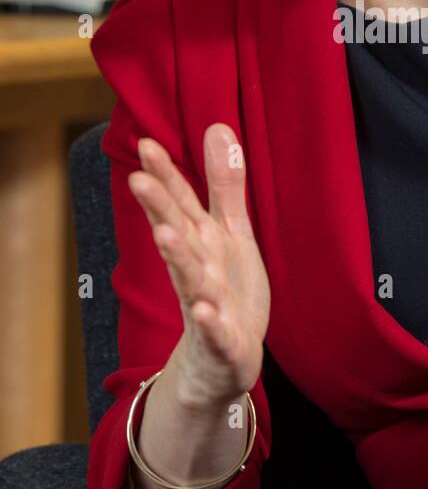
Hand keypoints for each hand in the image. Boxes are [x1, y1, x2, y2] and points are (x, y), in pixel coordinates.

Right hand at [128, 123, 270, 405]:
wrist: (221, 361)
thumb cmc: (226, 289)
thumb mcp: (229, 232)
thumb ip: (224, 184)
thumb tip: (217, 126)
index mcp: (200, 242)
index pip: (179, 204)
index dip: (165, 176)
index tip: (147, 144)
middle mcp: (196, 269)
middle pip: (177, 235)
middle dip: (159, 210)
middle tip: (137, 180)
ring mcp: (205, 305)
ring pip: (189, 279)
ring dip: (178, 258)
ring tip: (164, 235)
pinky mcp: (221, 341)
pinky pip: (214, 330)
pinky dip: (209, 321)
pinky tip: (204, 310)